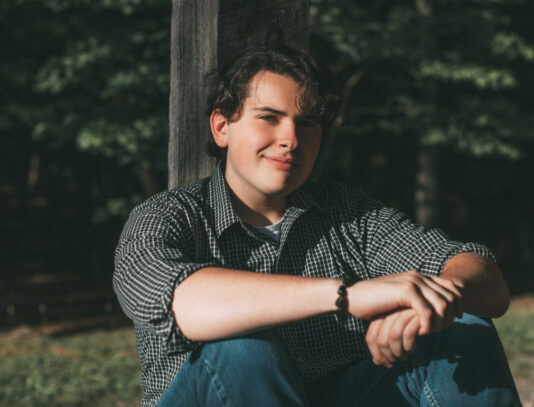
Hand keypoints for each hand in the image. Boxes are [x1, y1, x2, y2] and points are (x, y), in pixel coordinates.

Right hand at [348, 271, 462, 334]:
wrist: (352, 296)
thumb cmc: (373, 302)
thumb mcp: (399, 300)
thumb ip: (416, 301)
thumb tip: (434, 313)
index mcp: (419, 276)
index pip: (451, 287)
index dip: (458, 304)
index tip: (454, 319)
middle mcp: (418, 276)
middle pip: (451, 296)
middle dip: (451, 315)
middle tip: (443, 330)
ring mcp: (412, 282)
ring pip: (442, 304)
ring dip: (441, 322)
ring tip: (432, 332)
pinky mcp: (404, 291)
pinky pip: (427, 311)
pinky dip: (428, 325)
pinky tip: (420, 332)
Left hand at [366, 308, 419, 367]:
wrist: (437, 308)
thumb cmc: (416, 324)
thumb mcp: (398, 334)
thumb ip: (387, 344)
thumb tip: (376, 362)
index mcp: (381, 315)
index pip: (371, 338)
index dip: (377, 354)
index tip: (385, 364)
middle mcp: (389, 312)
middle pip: (381, 340)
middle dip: (388, 356)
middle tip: (396, 361)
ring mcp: (403, 311)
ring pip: (393, 336)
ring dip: (398, 352)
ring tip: (404, 356)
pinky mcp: (417, 313)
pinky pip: (408, 333)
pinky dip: (409, 345)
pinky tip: (414, 348)